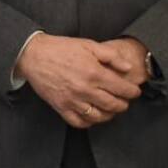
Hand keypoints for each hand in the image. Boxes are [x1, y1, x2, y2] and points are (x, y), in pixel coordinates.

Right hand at [15, 33, 142, 128]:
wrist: (33, 54)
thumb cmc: (59, 48)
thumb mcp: (87, 45)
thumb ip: (110, 56)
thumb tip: (127, 68)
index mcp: (93, 73)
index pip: (122, 89)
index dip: (132, 92)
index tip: (134, 91)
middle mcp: (85, 89)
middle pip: (114, 105)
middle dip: (123, 104)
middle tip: (124, 100)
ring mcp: (73, 100)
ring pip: (99, 116)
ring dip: (109, 114)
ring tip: (110, 108)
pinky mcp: (61, 107)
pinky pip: (80, 122)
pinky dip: (89, 122)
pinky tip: (92, 114)